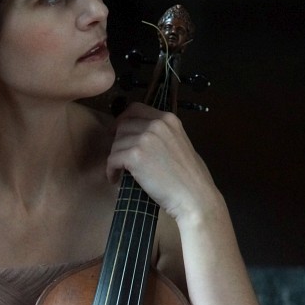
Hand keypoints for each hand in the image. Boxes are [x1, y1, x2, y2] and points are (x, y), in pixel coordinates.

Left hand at [106, 102, 218, 225]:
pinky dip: (111, 170)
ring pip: (116, 143)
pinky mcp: (135, 156)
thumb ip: (162, 135)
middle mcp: (156, 124)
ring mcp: (145, 138)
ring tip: (119, 172)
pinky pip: (112, 159)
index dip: (122, 120)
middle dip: (118, 142)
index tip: (118, 133)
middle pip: (123, 126)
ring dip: (115, 158)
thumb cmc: (190, 177)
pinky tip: (116, 179)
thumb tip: (139, 136)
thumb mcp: (179, 143)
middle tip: (119, 158)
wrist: (193, 195)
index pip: (135, 109)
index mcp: (168, 119)